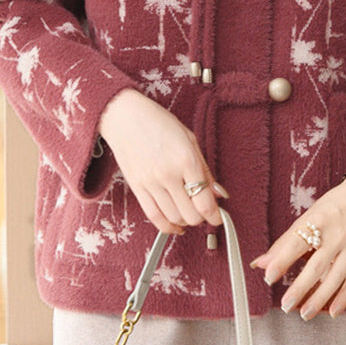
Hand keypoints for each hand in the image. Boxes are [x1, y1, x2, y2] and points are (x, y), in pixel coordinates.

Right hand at [99, 88, 226, 233]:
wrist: (126, 117)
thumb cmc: (159, 123)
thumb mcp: (190, 139)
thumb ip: (205, 169)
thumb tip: (219, 193)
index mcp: (186, 160)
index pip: (205, 201)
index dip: (215, 215)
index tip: (218, 217)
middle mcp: (169, 174)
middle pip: (191, 214)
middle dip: (202, 218)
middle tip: (205, 212)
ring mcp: (151, 183)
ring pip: (174, 218)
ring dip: (186, 222)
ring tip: (190, 214)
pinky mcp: (137, 188)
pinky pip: (154, 216)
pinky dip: (167, 227)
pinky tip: (175, 226)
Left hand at [251, 176, 345, 318]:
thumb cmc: (336, 204)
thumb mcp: (310, 215)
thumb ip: (287, 240)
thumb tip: (262, 261)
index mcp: (318, 220)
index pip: (297, 242)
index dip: (282, 259)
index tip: (268, 275)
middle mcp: (336, 235)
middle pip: (316, 265)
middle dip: (300, 288)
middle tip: (285, 305)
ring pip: (335, 278)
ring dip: (319, 298)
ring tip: (304, 313)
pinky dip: (344, 298)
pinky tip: (332, 311)